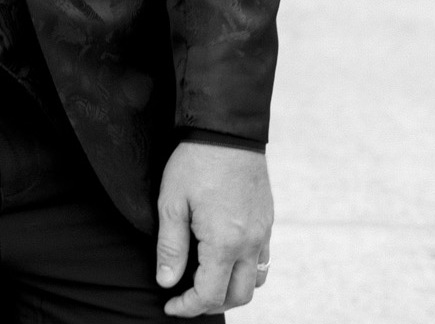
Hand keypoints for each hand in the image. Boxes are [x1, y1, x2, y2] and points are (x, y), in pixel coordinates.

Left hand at [156, 142, 273, 314]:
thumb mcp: (171, 202)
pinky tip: (223, 260)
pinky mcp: (268, 221)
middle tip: (185, 298)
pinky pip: (263, 260)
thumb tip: (167, 282)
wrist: (228, 129)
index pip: (210, 293)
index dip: (188, 307)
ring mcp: (264, 233)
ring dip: (231, 290)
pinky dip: (245, 271)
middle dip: (210, 304)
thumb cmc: (194, 162)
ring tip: (204, 282)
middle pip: (238, 295)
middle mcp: (251, 243)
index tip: (170, 306)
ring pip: (255, 281)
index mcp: (226, 243)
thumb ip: (170, 247)